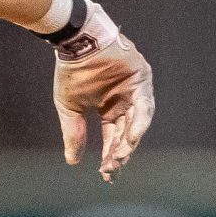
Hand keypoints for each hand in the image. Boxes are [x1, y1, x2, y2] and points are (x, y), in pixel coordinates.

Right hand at [51, 4, 153, 181]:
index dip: (109, 155)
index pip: (112, 137)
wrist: (75, 42)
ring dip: (130, 140)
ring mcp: (135, 89)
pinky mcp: (142, 77)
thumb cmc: (71, 71)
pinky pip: (145, 104)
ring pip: (138, 121)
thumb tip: (72, 161)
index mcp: (109, 108)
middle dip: (119, 152)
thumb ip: (74, 133)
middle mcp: (124, 101)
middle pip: (126, 133)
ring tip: (121, 156)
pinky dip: (139, 121)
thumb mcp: (70, 108)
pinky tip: (131, 137)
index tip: (105, 174)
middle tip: (111, 169)